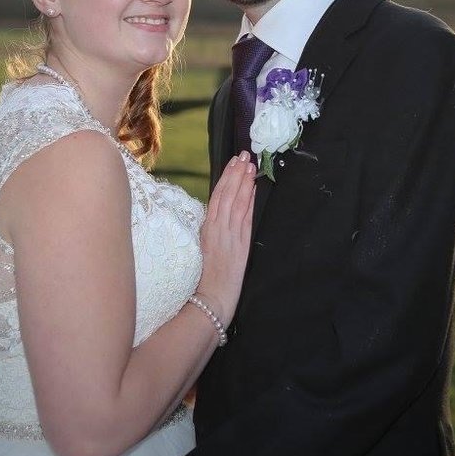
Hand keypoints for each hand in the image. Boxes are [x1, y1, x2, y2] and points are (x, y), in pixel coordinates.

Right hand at [196, 151, 255, 325]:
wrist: (210, 301)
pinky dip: (248, 200)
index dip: (225, 178)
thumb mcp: (202, 251)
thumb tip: (215, 218)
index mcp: (206, 229)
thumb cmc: (203, 281)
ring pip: (235, 201)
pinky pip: (244, 216)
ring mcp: (229, 235)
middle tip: (243, 154)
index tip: (232, 163)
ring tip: (249, 164)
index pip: (217, 197)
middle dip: (235, 173)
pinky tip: (252, 187)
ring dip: (243, 181)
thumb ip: (210, 233)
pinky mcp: (239, 244)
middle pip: (227, 194)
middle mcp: (217, 228)